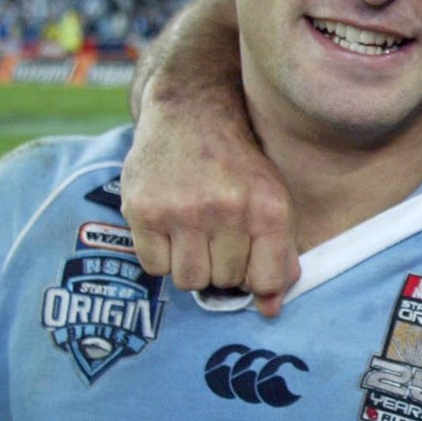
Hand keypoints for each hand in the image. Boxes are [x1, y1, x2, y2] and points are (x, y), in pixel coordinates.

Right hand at [122, 0, 299, 316]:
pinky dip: (160, 255)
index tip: (247, 259)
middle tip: (216, 234)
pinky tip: (168, 226)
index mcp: (268, 208)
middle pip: (224, 282)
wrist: (192, 110)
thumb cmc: (238, 162)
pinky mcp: (143, 209)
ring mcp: (183, 209)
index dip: (255, 277)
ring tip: (193, 233)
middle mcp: (227, 208)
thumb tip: (269, 311)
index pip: (266, 280)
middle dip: (221, 265)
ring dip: (190, 264)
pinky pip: (154, 267)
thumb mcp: (272, 199)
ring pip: (188, 280)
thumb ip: (278, 255)